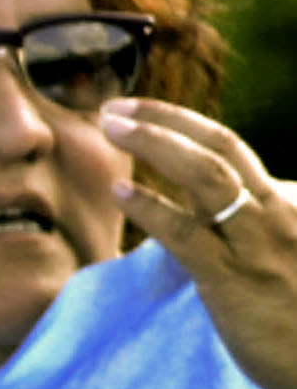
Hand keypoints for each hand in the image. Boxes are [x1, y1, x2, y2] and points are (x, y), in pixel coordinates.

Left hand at [105, 100, 296, 388]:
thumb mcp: (291, 260)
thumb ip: (262, 233)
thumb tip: (219, 222)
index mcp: (289, 205)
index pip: (233, 151)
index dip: (184, 128)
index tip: (146, 117)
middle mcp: (278, 213)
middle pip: (220, 146)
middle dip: (164, 119)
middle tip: (114, 108)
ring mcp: (257, 244)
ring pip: (205, 174)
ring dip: (153, 142)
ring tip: (109, 125)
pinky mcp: (235, 280)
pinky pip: (187, 234)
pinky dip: (150, 207)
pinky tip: (120, 191)